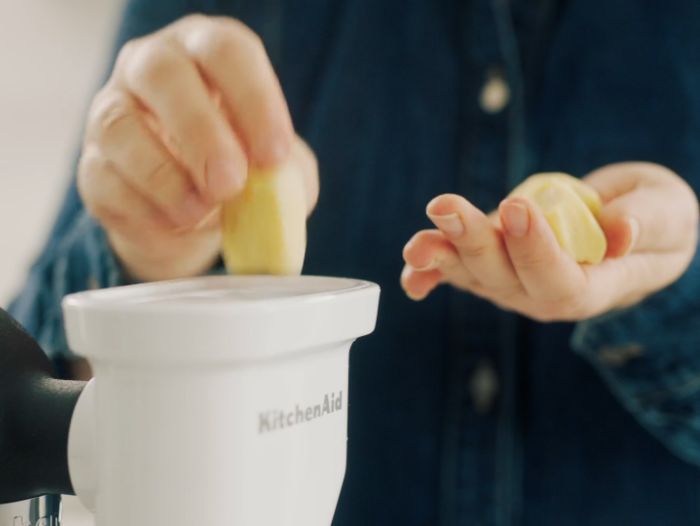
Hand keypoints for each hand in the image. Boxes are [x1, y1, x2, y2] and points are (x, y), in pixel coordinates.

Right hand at [78, 15, 318, 281]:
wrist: (194, 215)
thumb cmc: (242, 169)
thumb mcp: (277, 168)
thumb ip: (287, 173)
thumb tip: (277, 186)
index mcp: (207, 53)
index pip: (225, 51)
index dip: (253, 100)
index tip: (273, 156)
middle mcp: (152, 67)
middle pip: (163, 73)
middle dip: (200, 132)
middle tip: (230, 183)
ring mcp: (113, 111)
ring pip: (120, 126)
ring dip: (165, 177)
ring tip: (202, 213)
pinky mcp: (93, 164)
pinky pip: (105, 179)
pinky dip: (145, 208)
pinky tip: (177, 224)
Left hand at [401, 162, 698, 320]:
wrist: (623, 225)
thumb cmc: (653, 218)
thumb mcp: (667, 214)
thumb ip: (648, 222)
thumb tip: (621, 231)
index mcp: (593, 288)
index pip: (559, 280)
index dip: (535, 249)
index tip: (517, 206)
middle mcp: (544, 294)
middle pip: (503, 277)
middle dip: (472, 242)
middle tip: (446, 206)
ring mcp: (512, 283)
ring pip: (473, 274)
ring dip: (441, 255)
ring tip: (416, 242)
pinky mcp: (491, 265)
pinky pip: (456, 271)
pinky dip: (430, 271)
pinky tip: (410, 268)